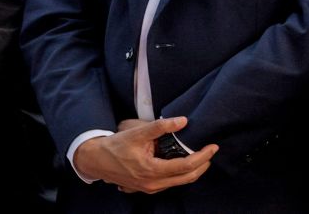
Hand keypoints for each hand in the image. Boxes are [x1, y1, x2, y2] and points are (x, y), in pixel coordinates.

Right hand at [73, 116, 217, 193]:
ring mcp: (149, 187)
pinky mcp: (147, 187)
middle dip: (203, 165)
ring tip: (202, 155)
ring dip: (193, 170)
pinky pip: (170, 182)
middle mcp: (152, 183)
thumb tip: (183, 121)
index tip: (213, 147)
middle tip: (211, 151)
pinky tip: (185, 162)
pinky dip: (182, 173)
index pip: (186, 167)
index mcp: (152, 171)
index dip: (203, 157)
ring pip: (179, 182)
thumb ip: (161, 126)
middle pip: (187, 178)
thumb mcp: (137, 133)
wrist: (95, 161)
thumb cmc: (115, 147)